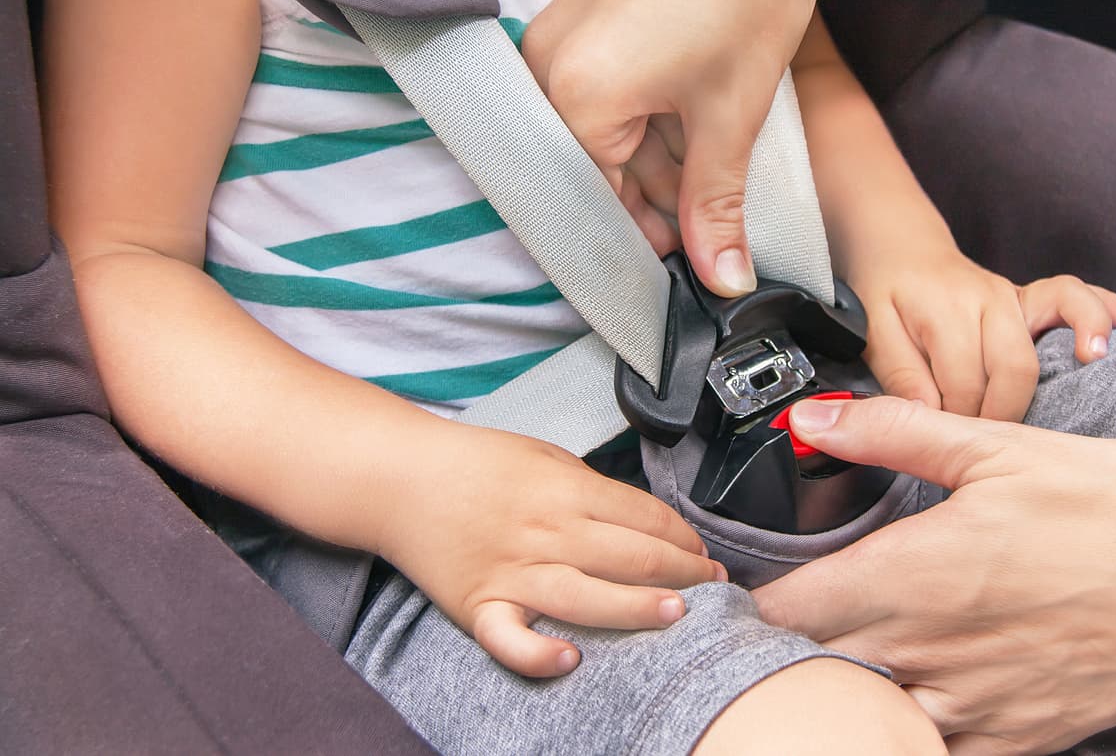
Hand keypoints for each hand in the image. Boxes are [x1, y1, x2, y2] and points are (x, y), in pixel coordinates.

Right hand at [377, 424, 724, 677]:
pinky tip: (570, 660)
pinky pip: (511, 640)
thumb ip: (591, 487)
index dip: (685, 536)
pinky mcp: (479, 605)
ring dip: (638, 610)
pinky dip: (538, 655)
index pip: (645, 516)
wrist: (401, 478)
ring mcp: (513, 572)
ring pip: (588, 599)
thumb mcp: (544, 455)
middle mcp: (546, 531)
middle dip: (683, 573)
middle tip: (713, 586)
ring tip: (678, 616)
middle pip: (631, 556)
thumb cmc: (474, 464)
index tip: (704, 552)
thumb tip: (640, 519)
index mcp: (565, 489)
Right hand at [523, 0, 856, 296]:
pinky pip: (601, 95)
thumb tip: (722, 280)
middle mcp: (546, 67)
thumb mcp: (730, 117)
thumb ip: (714, 207)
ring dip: (654, 159)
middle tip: (709, 223)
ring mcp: (558, 37)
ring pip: (600, 133)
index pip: (595, 202)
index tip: (683, 264)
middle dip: (653, 199)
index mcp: (572, 96)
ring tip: (711, 159)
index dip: (644, 240)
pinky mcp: (580, 20)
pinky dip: (645, 118)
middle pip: (592, 168)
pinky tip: (690, 119)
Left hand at [754, 396, 1115, 753]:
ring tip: (830, 661)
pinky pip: (932, 753)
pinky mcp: (1019, 739)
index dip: (744, 606)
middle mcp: (932, 650)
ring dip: (834, 693)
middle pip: (809, 670)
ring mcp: (975, 706)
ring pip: (862, 717)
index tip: (731, 593)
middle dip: (778, 650)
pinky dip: (900, 732)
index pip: (785, 611)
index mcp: (915, 574)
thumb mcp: (999, 448)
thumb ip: (891, 432)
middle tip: (770, 626)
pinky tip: (901, 700)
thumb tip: (811, 417)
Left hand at [852, 245, 1115, 419]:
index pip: (965, 381)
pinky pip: (1075, 295)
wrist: (903, 250)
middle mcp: (987, 300)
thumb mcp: (876, 334)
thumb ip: (901, 376)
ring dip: (1066, 363)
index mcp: (944, 311)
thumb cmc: (887, 295)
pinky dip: (1100, 310)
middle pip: (1014, 366)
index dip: (959, 421)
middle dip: (1006, 412)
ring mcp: (1014, 297)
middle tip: (992, 441)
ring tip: (1087, 374)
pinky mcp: (1032, 297)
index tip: (949, 444)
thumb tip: (927, 418)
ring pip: (1051, 334)